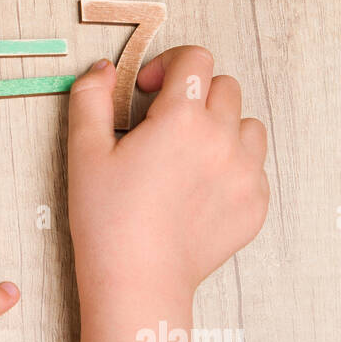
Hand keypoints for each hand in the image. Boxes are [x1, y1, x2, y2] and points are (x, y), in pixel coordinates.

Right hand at [66, 45, 268, 300]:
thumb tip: (104, 68)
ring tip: (188, 155)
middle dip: (196, 93)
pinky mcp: (256, 204)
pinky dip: (232, 166)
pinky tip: (198, 189)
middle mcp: (223, 139)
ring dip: (221, 127)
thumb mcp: (84, 151)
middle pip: (226, 86)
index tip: (148, 90)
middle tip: (164, 124)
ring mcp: (246, 173)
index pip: (196, 59)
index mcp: (181, 118)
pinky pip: (255, 167)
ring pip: (247, 125)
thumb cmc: (106, 218)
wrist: (138, 282)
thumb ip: (91, 97)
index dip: (169, 65)